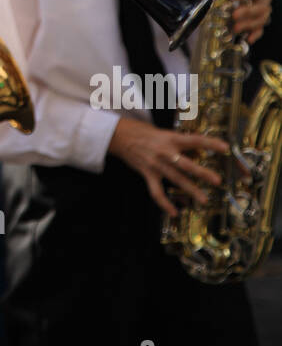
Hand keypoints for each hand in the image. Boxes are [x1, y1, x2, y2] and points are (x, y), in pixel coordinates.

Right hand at [108, 117, 229, 215]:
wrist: (120, 136)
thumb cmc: (144, 132)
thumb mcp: (164, 133)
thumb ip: (180, 143)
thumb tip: (198, 152)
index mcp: (171, 139)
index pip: (194, 140)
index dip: (210, 143)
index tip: (225, 147)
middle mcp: (165, 152)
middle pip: (186, 164)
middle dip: (202, 173)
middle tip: (217, 181)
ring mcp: (156, 164)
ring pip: (175, 179)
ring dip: (190, 190)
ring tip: (204, 200)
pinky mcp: (147, 174)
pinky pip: (157, 192)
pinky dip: (165, 204)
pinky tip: (174, 212)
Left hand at [197, 0, 271, 44]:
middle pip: (262, 3)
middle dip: (248, 10)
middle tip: (234, 15)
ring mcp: (263, 11)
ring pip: (262, 17)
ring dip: (248, 23)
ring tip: (234, 28)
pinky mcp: (260, 23)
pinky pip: (261, 30)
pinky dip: (255, 34)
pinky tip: (247, 38)